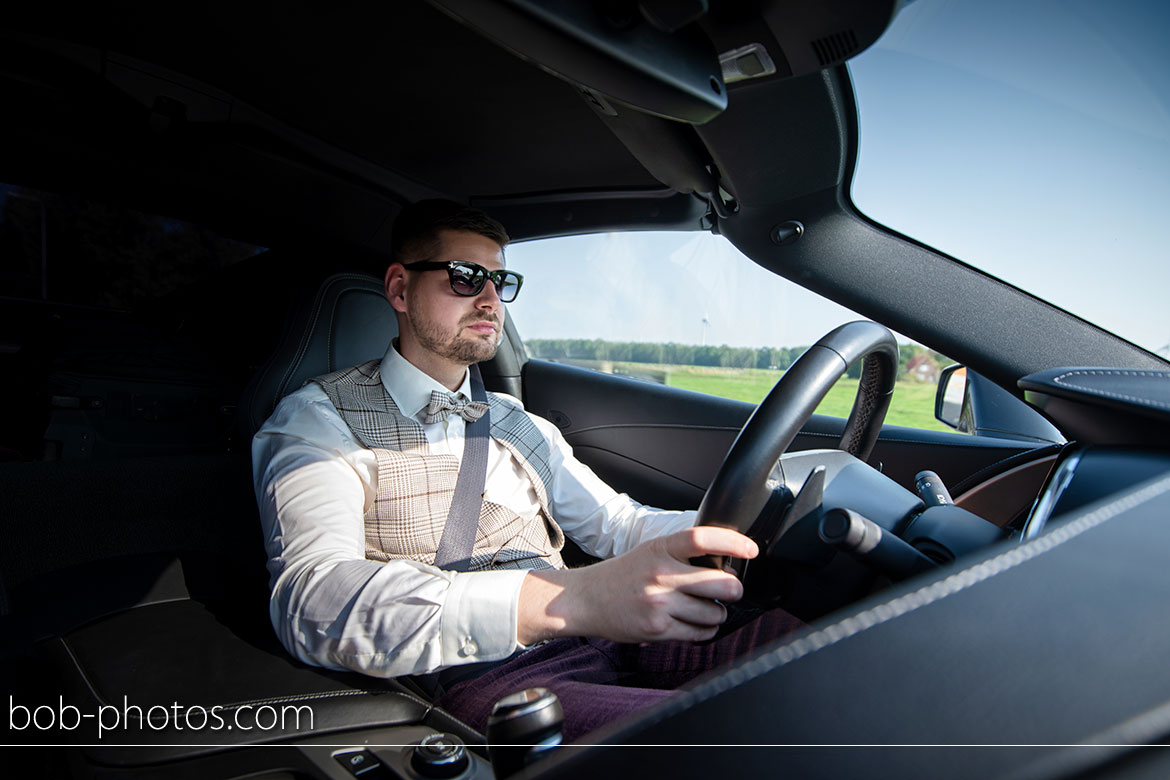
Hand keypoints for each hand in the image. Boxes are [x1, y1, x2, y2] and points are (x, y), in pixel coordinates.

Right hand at [518, 526, 757, 644]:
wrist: (585, 599)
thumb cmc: (623, 575)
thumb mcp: (650, 551)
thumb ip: (682, 553)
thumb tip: (726, 562)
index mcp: (661, 549)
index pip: (703, 539)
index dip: (733, 543)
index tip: (751, 549)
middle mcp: (661, 575)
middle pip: (721, 583)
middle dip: (734, 590)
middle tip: (731, 590)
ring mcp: (660, 604)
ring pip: (715, 613)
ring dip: (718, 613)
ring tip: (707, 609)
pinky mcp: (658, 629)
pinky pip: (699, 634)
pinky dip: (705, 630)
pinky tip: (696, 623)